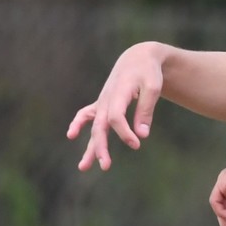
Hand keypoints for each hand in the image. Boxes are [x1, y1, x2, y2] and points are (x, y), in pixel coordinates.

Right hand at [66, 42, 166, 170]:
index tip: (136, 144)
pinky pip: (86, 114)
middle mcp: (106, 99)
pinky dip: (78, 124)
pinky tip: (72, 135)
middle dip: (101, 147)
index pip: (116, 117)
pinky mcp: (102, 103)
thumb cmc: (148, 72)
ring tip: (83, 167)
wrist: (137, 58)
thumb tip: (143, 135)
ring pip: (92, 126)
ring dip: (89, 146)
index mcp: (118, 93)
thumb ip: (146, 110)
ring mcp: (102, 101)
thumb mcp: (153, 87)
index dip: (124, 132)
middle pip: (100, 126)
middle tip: (105, 166)